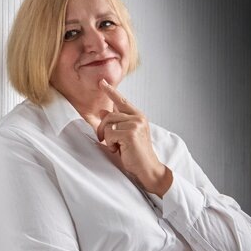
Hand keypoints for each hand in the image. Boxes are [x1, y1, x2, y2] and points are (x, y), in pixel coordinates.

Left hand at [95, 79, 172, 195]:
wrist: (148, 168)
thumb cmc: (136, 154)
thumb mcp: (124, 135)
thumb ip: (115, 123)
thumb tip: (102, 112)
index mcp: (138, 116)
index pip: (122, 101)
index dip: (111, 91)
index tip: (102, 82)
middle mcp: (138, 117)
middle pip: (109, 115)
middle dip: (102, 129)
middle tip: (104, 141)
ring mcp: (135, 124)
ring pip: (108, 124)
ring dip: (107, 138)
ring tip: (117, 147)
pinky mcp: (130, 133)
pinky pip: (109, 134)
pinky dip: (110, 144)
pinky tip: (120, 150)